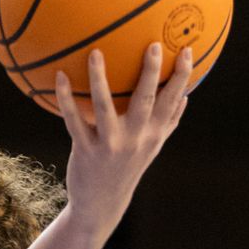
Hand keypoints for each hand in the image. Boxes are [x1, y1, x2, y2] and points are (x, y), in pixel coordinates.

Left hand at [56, 43, 191, 234]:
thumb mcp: (152, 148)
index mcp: (154, 134)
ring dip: (99, 78)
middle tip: (153, 45)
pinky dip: (65, 98)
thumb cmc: (127, 168)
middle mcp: (135, 138)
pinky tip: (59, 76)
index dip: (183, 76)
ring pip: (104, 106)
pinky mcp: (85, 150)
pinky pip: (73, 120)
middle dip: (151, 72)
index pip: (173, 101)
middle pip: (146, 100)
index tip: (189, 50)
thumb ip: (168, 123)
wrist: (101, 203)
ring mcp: (110, 144)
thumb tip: (188, 94)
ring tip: (95, 52)